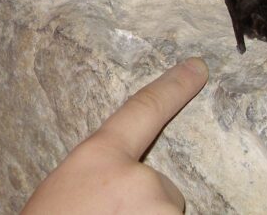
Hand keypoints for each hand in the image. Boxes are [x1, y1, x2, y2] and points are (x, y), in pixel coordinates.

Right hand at [22, 57, 208, 213]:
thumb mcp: (68, 193)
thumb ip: (104, 179)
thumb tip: (132, 187)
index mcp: (101, 156)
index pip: (143, 110)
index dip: (173, 87)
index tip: (199, 66)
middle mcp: (137, 178)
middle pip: (162, 190)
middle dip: (143, 210)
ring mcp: (158, 210)